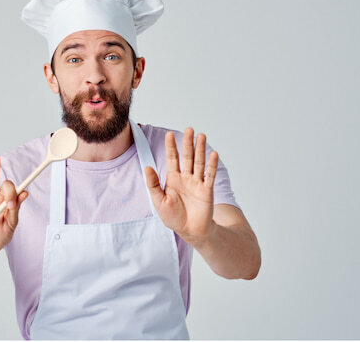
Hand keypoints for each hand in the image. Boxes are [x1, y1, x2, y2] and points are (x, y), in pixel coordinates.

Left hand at [144, 128, 217, 243]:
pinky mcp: (207, 190)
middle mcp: (186, 177)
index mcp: (173, 178)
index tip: (169, 134)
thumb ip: (153, 184)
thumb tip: (147, 167)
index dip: (171, 147)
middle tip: (189, 129)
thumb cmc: (173, 217)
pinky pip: (209, 175)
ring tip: (201, 136)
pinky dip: (212, 165)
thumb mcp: (158, 200)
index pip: (172, 158)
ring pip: (199, 162)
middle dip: (187, 143)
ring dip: (200, 149)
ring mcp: (197, 182)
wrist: (190, 230)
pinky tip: (213, 154)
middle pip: (187, 156)